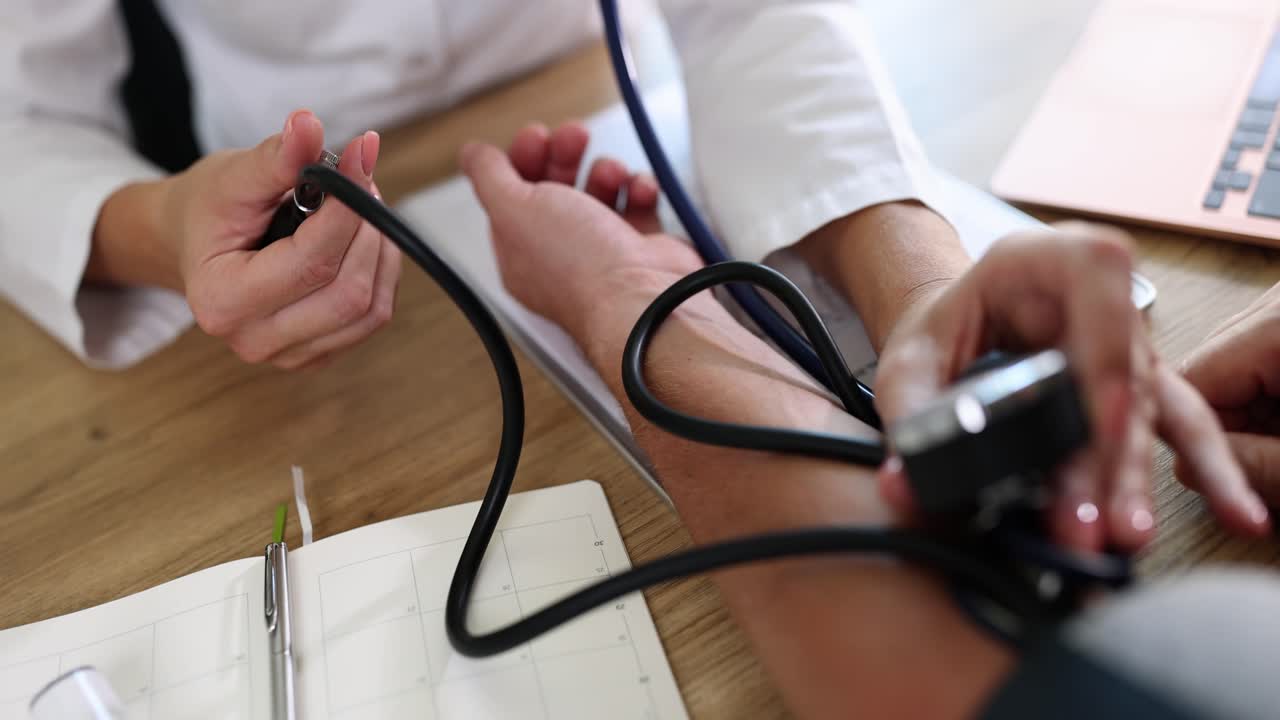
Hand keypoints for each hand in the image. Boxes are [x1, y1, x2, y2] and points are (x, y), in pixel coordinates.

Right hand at [164, 109, 400, 368]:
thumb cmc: (210, 211)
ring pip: (370, 310)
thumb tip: (309, 124)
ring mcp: (289, 355)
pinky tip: (363, 242)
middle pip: (348, 293)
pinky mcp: (317, 354)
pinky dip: (381, 274)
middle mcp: (253, 339)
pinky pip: (373, 319)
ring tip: (361, 209)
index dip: (347, 209)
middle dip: (368, 231)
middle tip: (362, 184)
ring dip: (380, 252)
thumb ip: (276, 156)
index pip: (311, 262)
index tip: (362, 160)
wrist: (194, 244)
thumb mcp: (234, 176)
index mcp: (222, 300)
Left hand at [459, 122, 702, 341]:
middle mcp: (562, 254)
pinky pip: (638, 205)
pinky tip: (639, 189)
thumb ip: (489, 176)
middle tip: (574, 136)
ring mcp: (603, 252)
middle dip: (565, 155)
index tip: (535, 137)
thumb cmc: (580, 267)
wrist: (642, 296)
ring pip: (599, 192)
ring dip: (606, 171)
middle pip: (556, 188)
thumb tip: (473, 155)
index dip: (522, 161)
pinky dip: (639, 190)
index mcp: (522, 251)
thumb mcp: (515, 209)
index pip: (513, 196)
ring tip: (613, 172)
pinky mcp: (641, 248)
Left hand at [875, 225, 1269, 551]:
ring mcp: (1125, 345)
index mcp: (1046, 260)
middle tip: (1089, 517)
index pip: (1097, 280)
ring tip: (1123, 534)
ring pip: (1146, 410)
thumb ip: (910, 411)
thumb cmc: (945, 326)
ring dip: (1133, 478)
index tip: (1097, 419)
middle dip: (1109, 452)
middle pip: (1122, 368)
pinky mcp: (1135, 389)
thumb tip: (906, 480)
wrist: (957, 326)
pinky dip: (1205, 471)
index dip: (1104, 350)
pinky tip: (1238, 512)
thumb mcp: (911, 354)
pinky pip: (1180, 427)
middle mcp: (1099, 300)